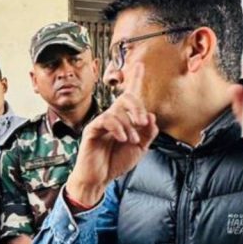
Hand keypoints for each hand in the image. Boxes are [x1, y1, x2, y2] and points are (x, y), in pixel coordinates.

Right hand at [66, 64, 158, 205]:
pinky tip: (122, 138)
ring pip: (117, 111)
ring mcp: (102, 123)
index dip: (135, 80)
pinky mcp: (92, 130)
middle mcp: (113, 118)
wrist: (100, 178)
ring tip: (132, 140)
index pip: (131, 97)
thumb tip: (150, 116)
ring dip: (129, 126)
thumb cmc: (115, 162)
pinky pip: (106, 120)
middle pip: (126, 98)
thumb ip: (147, 133)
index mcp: (125, 120)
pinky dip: (118, 128)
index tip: (139, 65)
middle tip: (142, 122)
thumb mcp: (139, 148)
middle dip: (137, 107)